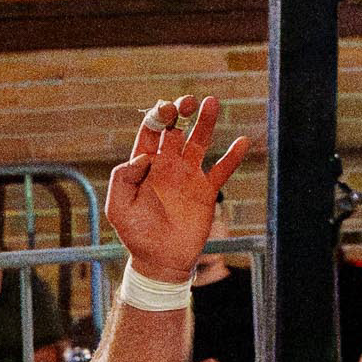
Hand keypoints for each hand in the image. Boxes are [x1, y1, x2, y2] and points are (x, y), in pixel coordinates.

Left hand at [106, 94, 251, 287]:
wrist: (160, 260)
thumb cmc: (135, 234)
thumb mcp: (118, 207)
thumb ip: (122, 179)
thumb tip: (142, 156)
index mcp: (145, 164)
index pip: (151, 131)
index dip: (157, 117)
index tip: (165, 112)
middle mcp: (167, 165)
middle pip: (175, 129)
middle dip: (180, 111)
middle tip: (188, 101)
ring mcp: (188, 176)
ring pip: (199, 142)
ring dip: (206, 122)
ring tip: (212, 102)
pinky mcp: (206, 191)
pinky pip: (222, 170)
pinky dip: (232, 156)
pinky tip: (243, 141)